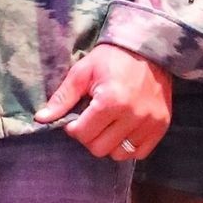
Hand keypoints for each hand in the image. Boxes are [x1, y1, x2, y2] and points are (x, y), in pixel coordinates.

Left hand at [34, 44, 171, 159]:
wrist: (148, 48)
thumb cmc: (112, 58)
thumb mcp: (83, 72)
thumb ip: (62, 98)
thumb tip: (41, 119)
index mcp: (111, 101)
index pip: (83, 134)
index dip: (73, 128)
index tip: (76, 118)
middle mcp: (133, 115)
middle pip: (100, 148)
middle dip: (90, 137)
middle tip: (91, 121)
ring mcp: (150, 122)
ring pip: (119, 154)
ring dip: (109, 143)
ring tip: (108, 125)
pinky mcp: (161, 126)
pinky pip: (140, 152)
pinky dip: (129, 146)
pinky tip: (123, 131)